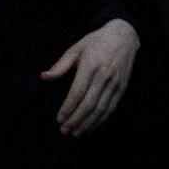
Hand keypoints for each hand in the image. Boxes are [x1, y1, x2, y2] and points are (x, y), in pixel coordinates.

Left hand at [42, 19, 139, 136]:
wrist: (124, 36)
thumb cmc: (96, 42)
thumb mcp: (76, 48)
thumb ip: (61, 65)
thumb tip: (44, 77)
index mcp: (91, 66)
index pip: (77, 92)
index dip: (68, 108)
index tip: (59, 119)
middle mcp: (104, 76)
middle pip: (89, 104)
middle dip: (76, 120)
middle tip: (65, 130)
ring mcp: (115, 83)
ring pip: (101, 108)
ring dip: (88, 123)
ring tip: (77, 132)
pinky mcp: (122, 87)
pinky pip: (112, 107)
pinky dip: (101, 119)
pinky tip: (92, 126)